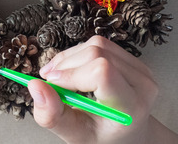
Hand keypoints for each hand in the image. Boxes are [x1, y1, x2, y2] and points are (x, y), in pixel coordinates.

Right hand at [28, 36, 177, 143]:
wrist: (126, 136)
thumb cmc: (101, 138)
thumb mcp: (74, 135)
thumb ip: (52, 115)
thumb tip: (35, 86)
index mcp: (130, 107)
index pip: (102, 73)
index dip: (71, 74)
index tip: (51, 84)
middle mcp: (142, 84)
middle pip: (97, 53)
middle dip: (66, 65)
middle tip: (49, 83)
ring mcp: (141, 69)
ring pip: (97, 44)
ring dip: (70, 58)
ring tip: (59, 79)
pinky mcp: (132, 59)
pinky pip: (101, 44)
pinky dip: (78, 54)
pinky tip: (72, 71)